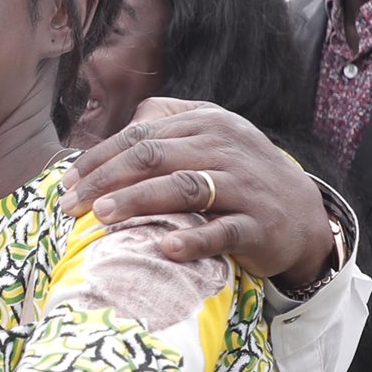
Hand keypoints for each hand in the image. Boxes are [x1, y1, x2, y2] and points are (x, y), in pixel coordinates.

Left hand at [64, 98, 333, 282]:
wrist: (304, 215)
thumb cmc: (243, 176)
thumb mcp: (214, 137)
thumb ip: (171, 123)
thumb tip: (123, 125)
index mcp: (208, 123)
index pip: (142, 135)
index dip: (100, 158)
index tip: (67, 182)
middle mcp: (225, 148)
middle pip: (154, 157)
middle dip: (106, 179)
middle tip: (71, 205)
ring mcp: (243, 186)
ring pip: (184, 188)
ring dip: (138, 201)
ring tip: (102, 217)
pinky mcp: (259, 225)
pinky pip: (223, 230)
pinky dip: (193, 240)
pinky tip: (164, 249)